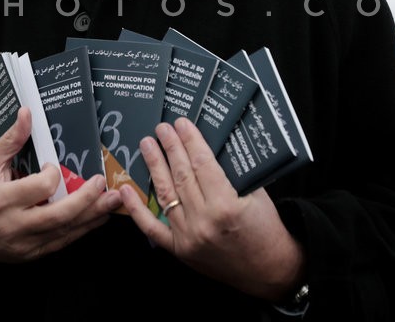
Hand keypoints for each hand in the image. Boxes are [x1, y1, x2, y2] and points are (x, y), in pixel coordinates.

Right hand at [0, 107, 121, 262]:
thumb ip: (10, 140)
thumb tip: (27, 112)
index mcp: (4, 199)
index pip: (40, 187)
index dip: (52, 174)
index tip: (53, 166)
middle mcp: (17, 224)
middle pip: (60, 215)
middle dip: (88, 200)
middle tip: (107, 186)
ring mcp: (26, 244)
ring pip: (66, 232)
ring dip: (93, 216)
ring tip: (114, 202)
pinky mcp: (32, 254)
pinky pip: (62, 243)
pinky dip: (81, 230)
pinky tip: (97, 218)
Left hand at [121, 118, 304, 301]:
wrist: (270, 271)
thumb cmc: (266, 230)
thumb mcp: (256, 196)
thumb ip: (232, 174)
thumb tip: (206, 149)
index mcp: (226, 206)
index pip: (202, 164)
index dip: (190, 141)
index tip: (182, 124)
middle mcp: (204, 221)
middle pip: (181, 175)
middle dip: (170, 148)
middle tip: (162, 128)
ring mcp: (188, 237)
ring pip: (166, 194)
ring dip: (154, 166)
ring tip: (147, 145)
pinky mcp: (179, 250)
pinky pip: (152, 227)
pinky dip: (137, 208)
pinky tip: (125, 189)